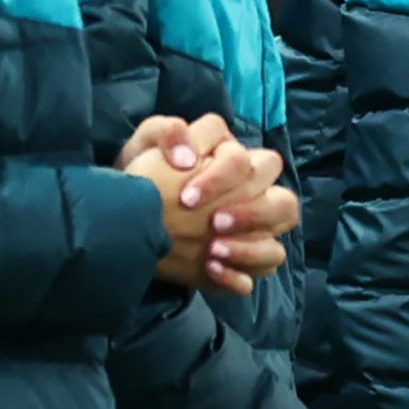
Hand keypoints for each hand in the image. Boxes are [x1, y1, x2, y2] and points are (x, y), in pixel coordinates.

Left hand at [123, 119, 283, 295]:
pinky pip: (256, 275)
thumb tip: (187, 157)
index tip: (186, 198)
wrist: (125, 210)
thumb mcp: (147, 143)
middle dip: (253, 214)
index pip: (255, 164)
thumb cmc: (144, 172)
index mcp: (239, 164)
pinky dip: (237, 276)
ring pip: (276, 246)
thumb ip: (168, 132)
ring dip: (252, 248)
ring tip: (213, 251)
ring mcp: (249, 234)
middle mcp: (253, 199)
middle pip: (283, 203)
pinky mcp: (236, 264)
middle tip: (214, 223)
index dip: (224, 179)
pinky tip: (210, 269)